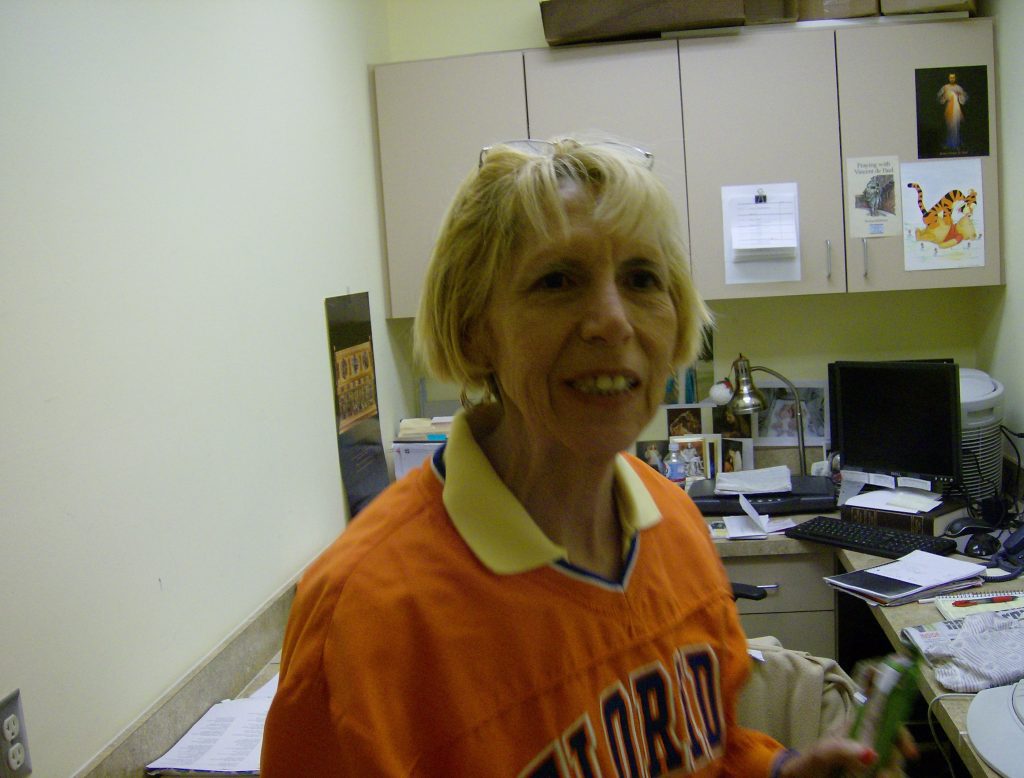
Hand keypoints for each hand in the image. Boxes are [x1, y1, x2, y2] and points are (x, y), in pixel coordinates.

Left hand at [777, 728, 916, 776]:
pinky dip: (886, 777)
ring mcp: (868, 765)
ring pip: (893, 767)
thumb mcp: (821, 753)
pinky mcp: (868, 776)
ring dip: (892, 774)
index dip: (901, 733)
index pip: (886, 722)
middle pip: (895, 749)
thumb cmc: (807, 764)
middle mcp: (867, 747)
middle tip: (885, 775)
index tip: (909, 752)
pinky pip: (885, 775)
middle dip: (896, 761)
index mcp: (856, 732)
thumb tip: (871, 754)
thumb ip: (841, 750)